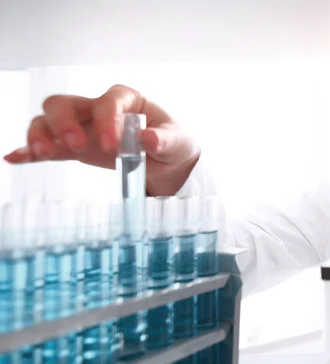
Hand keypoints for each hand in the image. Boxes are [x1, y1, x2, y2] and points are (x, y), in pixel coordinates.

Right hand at [3, 84, 198, 195]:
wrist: (170, 164)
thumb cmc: (174, 144)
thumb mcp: (179, 142)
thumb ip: (166, 140)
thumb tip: (150, 139)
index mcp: (127, 100)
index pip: (109, 101)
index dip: (107, 120)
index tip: (113, 145)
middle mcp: (98, 109)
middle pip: (65, 103)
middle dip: (64, 122)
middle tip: (76, 146)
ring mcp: (83, 127)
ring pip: (48, 120)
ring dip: (42, 134)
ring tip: (46, 153)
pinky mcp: (75, 148)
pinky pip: (47, 145)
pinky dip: (30, 151)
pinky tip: (16, 158)